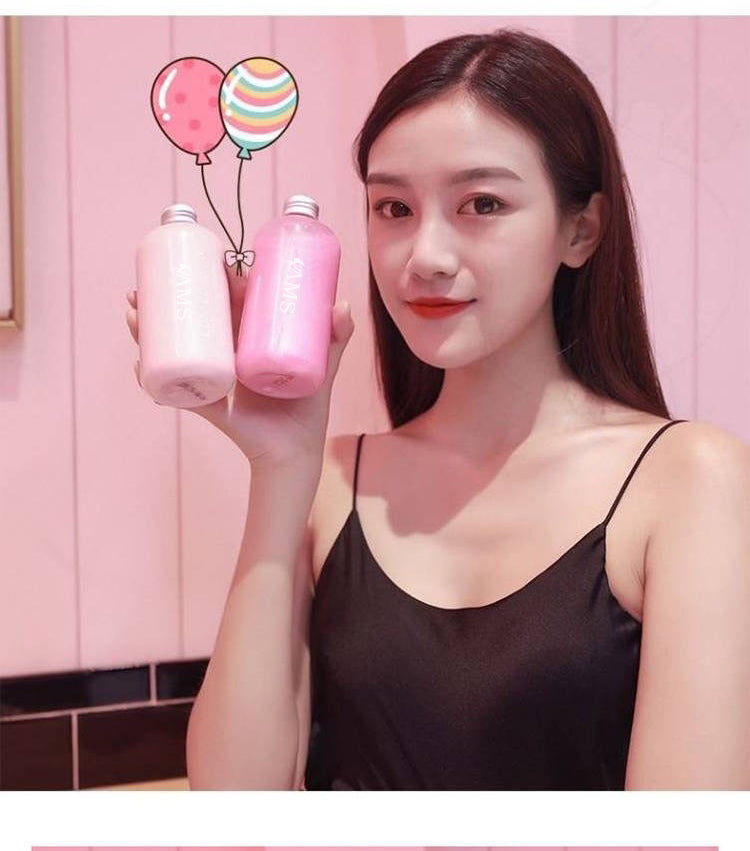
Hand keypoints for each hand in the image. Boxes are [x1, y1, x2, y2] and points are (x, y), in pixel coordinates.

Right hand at [126, 262, 354, 468]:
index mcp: (247, 339)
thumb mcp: (324, 364)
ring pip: (172, 348)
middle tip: (143, 287)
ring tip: (133, 313)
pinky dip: (150, 377)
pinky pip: (172, 390)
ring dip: (146, 330)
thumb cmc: (308, 405)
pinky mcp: (206, 403)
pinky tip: (137, 362)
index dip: (208, 279)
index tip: (204, 258)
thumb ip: (338, 335)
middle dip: (160, 300)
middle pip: (187, 319)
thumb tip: (341, 304)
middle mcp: (224, 354)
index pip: (222, 301)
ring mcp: (212, 377)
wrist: (296, 450)